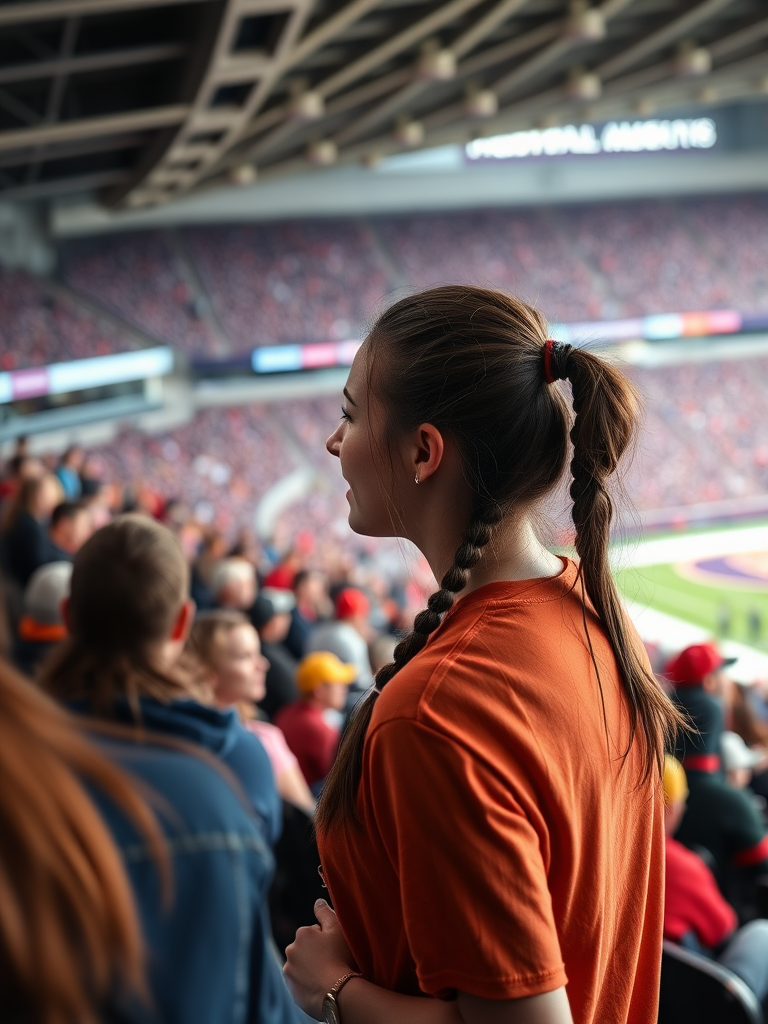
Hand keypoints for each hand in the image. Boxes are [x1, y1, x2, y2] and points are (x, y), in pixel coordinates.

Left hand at [284, 899, 357, 1019]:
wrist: (337, 994)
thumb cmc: (340, 957)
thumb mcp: (337, 928)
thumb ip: (325, 912)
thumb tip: (317, 902)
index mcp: (302, 934)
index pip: (315, 932)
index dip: (328, 940)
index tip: (336, 949)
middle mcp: (291, 950)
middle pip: (306, 948)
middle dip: (316, 953)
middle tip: (333, 962)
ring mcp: (289, 972)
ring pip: (302, 965)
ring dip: (311, 968)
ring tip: (328, 976)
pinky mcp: (292, 990)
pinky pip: (301, 983)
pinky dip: (309, 983)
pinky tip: (322, 986)